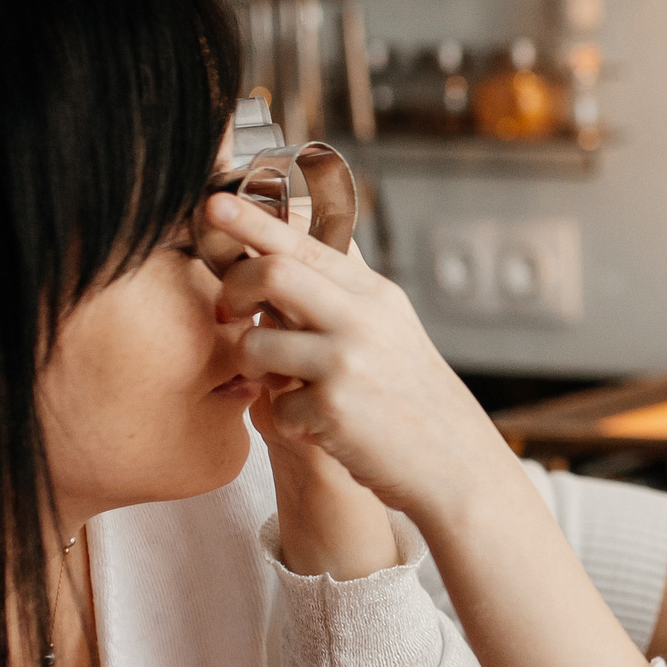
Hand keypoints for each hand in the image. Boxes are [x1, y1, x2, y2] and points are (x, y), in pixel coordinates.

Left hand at [207, 191, 514, 525]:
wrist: (452, 462)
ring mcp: (347, 363)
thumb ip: (344, 290)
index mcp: (373, 294)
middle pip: (273, 273)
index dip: (251, 221)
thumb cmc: (411, 395)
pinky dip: (288, 420)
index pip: (303, 241)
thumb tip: (296, 237)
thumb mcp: (391, 327)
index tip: (214, 205)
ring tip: (274, 380)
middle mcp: (362, 319)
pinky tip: (318, 427)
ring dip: (251, 364)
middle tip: (228, 310)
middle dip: (233, 288)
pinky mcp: (333, 409)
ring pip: (256, 344)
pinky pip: (275, 406)